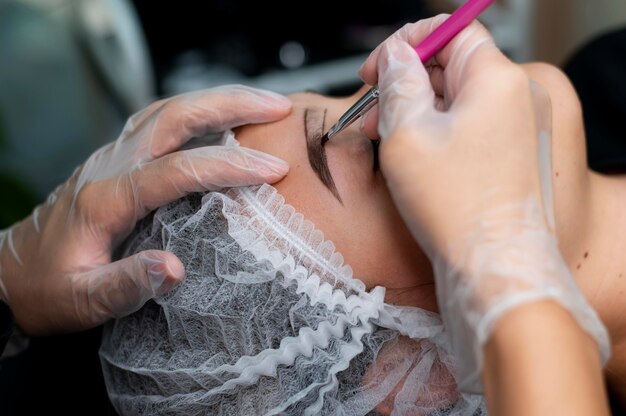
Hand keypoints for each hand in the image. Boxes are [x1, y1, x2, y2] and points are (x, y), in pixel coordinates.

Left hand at [0, 85, 291, 333]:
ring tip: (261, 102)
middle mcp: (111, 165)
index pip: (178, 170)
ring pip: (168, 110)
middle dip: (232, 106)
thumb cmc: (47, 289)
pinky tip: (217, 116)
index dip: (229, 166)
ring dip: (217, 100)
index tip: (272, 169)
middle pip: (175, 117)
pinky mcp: (116, 160)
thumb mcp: (82, 300)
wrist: (10, 275)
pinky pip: (158, 120)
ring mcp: (112, 157)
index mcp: (106, 199)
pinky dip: (195, 110)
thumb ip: (126, 285)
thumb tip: (175, 269)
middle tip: (279, 107)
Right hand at [362, 18, 609, 390]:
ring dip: (417, 112)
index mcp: (497, 80)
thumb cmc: (456, 207)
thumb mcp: (406, 133)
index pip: (451, 32)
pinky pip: (469, 129)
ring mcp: (518, 130)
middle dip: (405, 83)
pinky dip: (437, 135)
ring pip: (457, 101)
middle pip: (452, 67)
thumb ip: (397, 82)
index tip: (377, 68)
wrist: (496, 268)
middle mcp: (517, 100)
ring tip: (385, 140)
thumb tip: (394, 56)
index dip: (407, 43)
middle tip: (372, 110)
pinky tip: (412, 157)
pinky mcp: (512, 157)